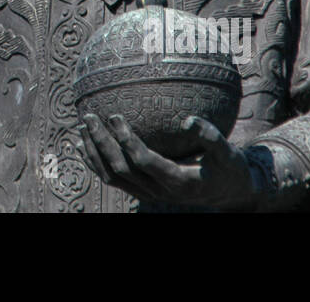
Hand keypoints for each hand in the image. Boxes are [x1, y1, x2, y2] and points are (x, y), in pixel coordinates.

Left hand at [80, 113, 263, 209]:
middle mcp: (159, 192)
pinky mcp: (143, 192)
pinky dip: (96, 163)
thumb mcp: (228, 153)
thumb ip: (210, 136)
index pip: (143, 161)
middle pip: (121, 169)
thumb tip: (187, 119)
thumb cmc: (228, 168)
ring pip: (113, 177)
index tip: (115, 116)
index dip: (126, 140)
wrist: (228, 193)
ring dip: (94, 153)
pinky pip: (114, 180)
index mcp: (177, 181)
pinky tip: (83, 146)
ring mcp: (149, 194)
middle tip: (89, 117)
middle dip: (101, 143)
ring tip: (81, 128)